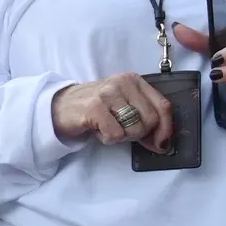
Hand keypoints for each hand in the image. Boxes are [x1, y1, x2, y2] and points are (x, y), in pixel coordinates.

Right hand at [51, 74, 175, 150]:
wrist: (59, 106)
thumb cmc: (95, 108)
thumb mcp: (123, 106)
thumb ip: (144, 118)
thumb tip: (163, 143)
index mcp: (134, 80)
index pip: (163, 105)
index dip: (166, 128)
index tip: (162, 144)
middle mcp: (123, 83)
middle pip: (151, 120)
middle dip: (139, 134)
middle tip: (122, 131)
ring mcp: (108, 94)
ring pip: (135, 129)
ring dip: (122, 136)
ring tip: (108, 127)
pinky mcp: (95, 108)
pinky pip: (116, 134)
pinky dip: (108, 138)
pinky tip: (98, 130)